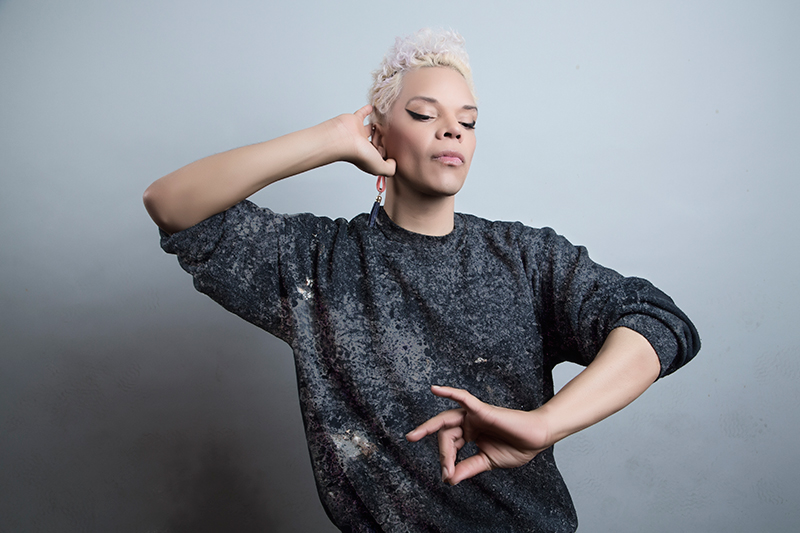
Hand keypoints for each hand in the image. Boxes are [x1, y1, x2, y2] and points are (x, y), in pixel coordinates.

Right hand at [330, 105, 395, 177]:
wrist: (343, 139)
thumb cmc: (358, 153)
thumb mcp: (380, 168)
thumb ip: (390, 169)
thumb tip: (393, 163)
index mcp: (368, 157)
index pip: (380, 156)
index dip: (387, 154)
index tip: (392, 153)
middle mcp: (363, 145)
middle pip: (376, 142)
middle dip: (383, 140)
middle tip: (389, 137)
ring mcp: (359, 133)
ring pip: (370, 129)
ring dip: (377, 126)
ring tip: (384, 123)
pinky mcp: (355, 121)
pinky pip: (362, 113)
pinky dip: (366, 110)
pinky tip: (372, 107)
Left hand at [406, 385, 552, 485]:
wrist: (537, 440)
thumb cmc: (516, 448)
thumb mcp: (486, 462)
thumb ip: (467, 468)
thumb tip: (448, 479)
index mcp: (469, 434)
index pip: (449, 446)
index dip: (445, 461)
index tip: (448, 477)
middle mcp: (468, 423)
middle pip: (444, 434)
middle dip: (441, 453)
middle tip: (444, 469)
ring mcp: (474, 415)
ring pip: (446, 419)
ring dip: (428, 427)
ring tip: (414, 436)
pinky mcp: (482, 410)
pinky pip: (463, 398)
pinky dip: (448, 392)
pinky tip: (434, 389)